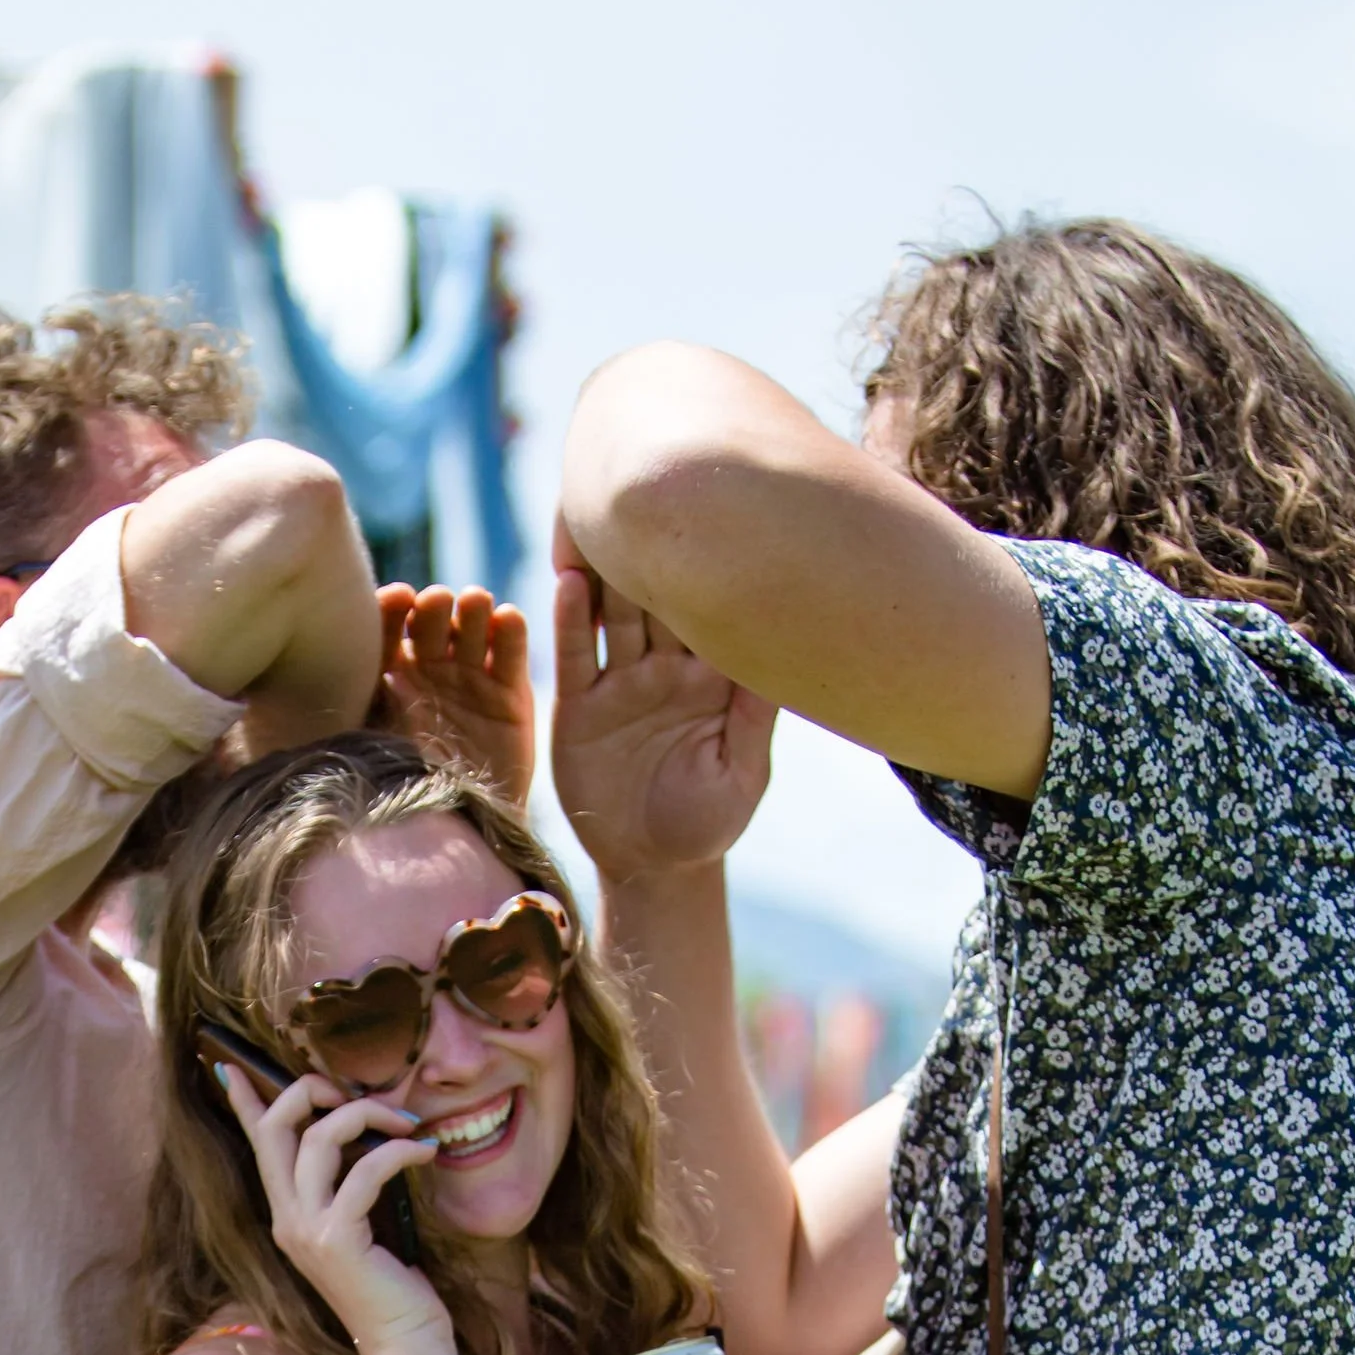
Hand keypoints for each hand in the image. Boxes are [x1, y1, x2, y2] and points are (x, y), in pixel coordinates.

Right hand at [213, 1060, 448, 1354]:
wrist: (404, 1342)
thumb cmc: (391, 1285)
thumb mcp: (361, 1228)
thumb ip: (347, 1188)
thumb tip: (363, 1138)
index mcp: (286, 1214)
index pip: (258, 1146)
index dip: (245, 1103)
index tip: (232, 1066)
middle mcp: (286, 1219)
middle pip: (278, 1129)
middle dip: (311, 1092)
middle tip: (355, 1092)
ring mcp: (307, 1230)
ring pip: (318, 1139)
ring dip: (367, 1116)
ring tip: (409, 1123)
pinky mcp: (338, 1239)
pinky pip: (365, 1170)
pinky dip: (399, 1151)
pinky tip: (426, 1152)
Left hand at [372, 584, 534, 801]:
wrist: (463, 830)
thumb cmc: (409, 790)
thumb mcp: (379, 744)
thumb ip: (373, 703)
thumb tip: (366, 662)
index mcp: (391, 673)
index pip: (388, 626)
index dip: (393, 608)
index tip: (399, 599)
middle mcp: (430, 667)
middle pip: (431, 619)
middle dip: (434, 606)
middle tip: (436, 603)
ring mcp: (471, 675)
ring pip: (471, 625)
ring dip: (472, 608)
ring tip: (474, 604)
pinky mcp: (510, 689)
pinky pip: (510, 650)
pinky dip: (510, 629)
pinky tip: (506, 619)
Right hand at [550, 530, 775, 883]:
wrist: (652, 866)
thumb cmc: (708, 822)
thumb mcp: (743, 772)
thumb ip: (756, 715)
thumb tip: (787, 652)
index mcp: (716, 676)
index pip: (719, 606)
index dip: (719, 559)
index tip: (724, 506)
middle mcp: (668, 667)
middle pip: (662, 593)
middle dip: (659, 545)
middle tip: (656, 487)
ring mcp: (622, 681)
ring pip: (615, 612)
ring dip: (611, 568)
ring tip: (606, 518)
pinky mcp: (580, 705)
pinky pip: (574, 654)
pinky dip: (570, 620)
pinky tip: (568, 582)